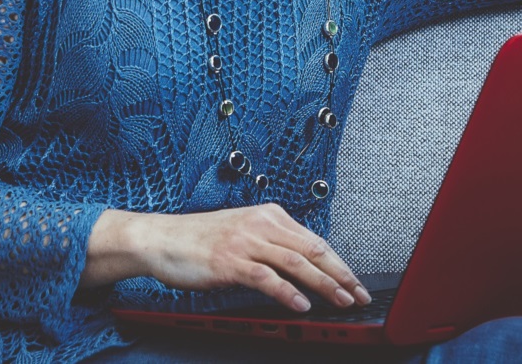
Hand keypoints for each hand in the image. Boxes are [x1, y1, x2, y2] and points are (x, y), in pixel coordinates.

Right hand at [93, 204, 370, 311]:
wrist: (161, 239)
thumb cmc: (200, 240)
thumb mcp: (243, 232)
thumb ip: (272, 244)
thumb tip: (305, 267)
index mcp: (269, 215)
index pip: (315, 241)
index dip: (339, 263)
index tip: (356, 282)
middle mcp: (261, 224)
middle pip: (313, 250)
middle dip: (341, 274)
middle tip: (360, 294)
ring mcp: (246, 241)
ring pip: (296, 263)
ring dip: (324, 284)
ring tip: (341, 301)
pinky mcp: (230, 261)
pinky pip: (266, 278)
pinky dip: (288, 292)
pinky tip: (302, 304)